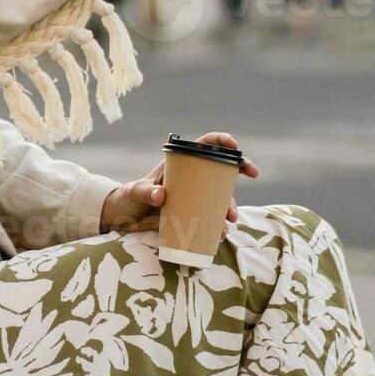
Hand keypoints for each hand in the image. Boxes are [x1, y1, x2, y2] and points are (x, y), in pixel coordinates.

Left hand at [98, 132, 259, 234]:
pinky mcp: (192, 214)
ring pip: (219, 196)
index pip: (205, 145)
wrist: (124, 219)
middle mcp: (191, 178)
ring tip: (229, 221)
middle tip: (250, 175)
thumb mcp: (135, 192)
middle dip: (238, 173)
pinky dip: (218, 225)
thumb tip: (161, 195)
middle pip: (220, 170)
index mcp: (179, 164)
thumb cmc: (129, 198)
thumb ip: (145, 192)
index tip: (234, 145)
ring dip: (228, 207)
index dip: (221, 141)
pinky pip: (211, 217)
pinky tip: (220, 234)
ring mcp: (193, 196)